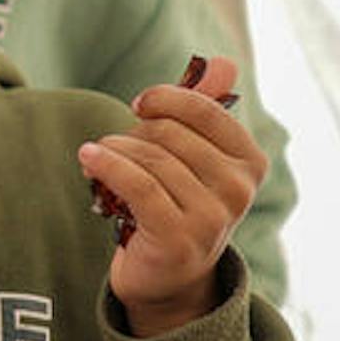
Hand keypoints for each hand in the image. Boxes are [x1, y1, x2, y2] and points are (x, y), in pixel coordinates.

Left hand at [79, 57, 261, 334]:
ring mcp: (212, 217)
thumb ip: (207, 109)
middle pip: (172, 134)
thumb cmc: (178, 204)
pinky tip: (87, 157)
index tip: (141, 103)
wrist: (167, 278)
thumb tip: (224, 62)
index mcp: (251, 163)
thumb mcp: (195, 157)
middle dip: (137, 131)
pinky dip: (107, 165)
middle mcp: (239, 191)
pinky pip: (137, 184)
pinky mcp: (178, 237)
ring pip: (150, 159)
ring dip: (115, 149)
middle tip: (118, 142)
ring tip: (99, 154)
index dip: (168, 99)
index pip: (207, 111)